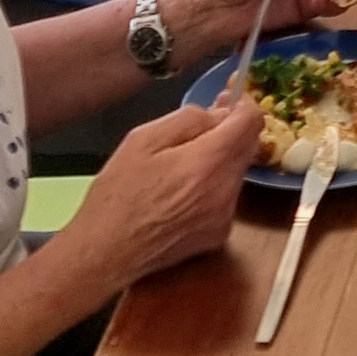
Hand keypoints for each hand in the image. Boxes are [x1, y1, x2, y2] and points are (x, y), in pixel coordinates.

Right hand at [61, 99, 260, 291]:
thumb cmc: (117, 194)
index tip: (227, 101)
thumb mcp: (143, 139)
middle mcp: (226, 190)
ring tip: (183, 165)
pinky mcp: (219, 235)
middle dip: (230, 131)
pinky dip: (214, 186)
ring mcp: (226, 216)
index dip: (243, 105)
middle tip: (201, 128)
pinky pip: (227, 197)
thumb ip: (189, 119)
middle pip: (248, 146)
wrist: (104, 254)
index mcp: (209, 162)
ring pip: (237, 171)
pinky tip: (182, 193)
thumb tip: (219, 114)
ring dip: (221, 160)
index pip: (252, 122)